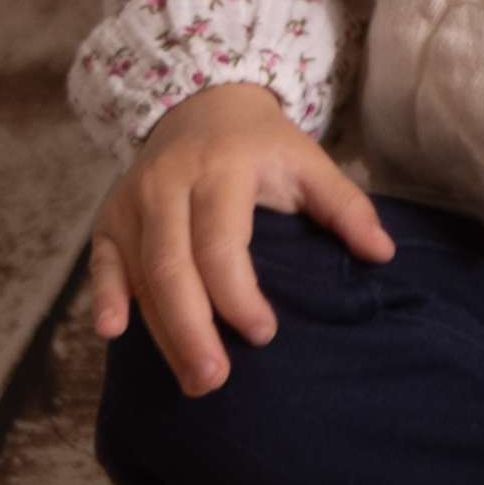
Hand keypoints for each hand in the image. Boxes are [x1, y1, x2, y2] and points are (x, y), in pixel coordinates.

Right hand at [86, 81, 394, 394]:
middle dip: (191, 329)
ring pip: (139, 275)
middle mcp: (167, 185)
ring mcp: (131, 202)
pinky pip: (100, 262)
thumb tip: (383, 254)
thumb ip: (346, 206)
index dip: (238, 295)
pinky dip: (104, 297)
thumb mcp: (308, 161)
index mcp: (221, 169)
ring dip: (161, 332)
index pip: (220, 244)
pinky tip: (112, 332)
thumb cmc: (261, 145)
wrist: (201, 103)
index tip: (265, 334)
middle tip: (213, 380)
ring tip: (191, 380)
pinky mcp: (108, 219)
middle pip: (171, 267)